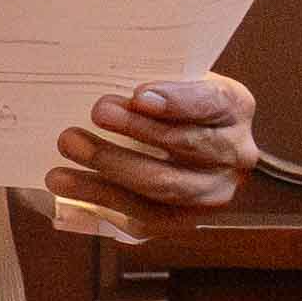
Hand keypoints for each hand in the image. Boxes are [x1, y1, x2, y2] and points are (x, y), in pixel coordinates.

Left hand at [41, 71, 260, 244]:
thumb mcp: (173, 80)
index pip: (212, 102)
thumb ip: (154, 78)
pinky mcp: (183, 222)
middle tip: (94, 114)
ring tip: (66, 158)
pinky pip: (144, 219)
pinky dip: (103, 204)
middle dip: (135, 130)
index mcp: (235, 108)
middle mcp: (234, 155)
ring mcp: (212, 194)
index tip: (139, 95)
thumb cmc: (167, 104)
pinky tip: (70, 193)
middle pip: (185, 145)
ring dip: (109, 173)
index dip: (176, 101)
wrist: (180, 147)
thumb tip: (103, 81)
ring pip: (162, 188)